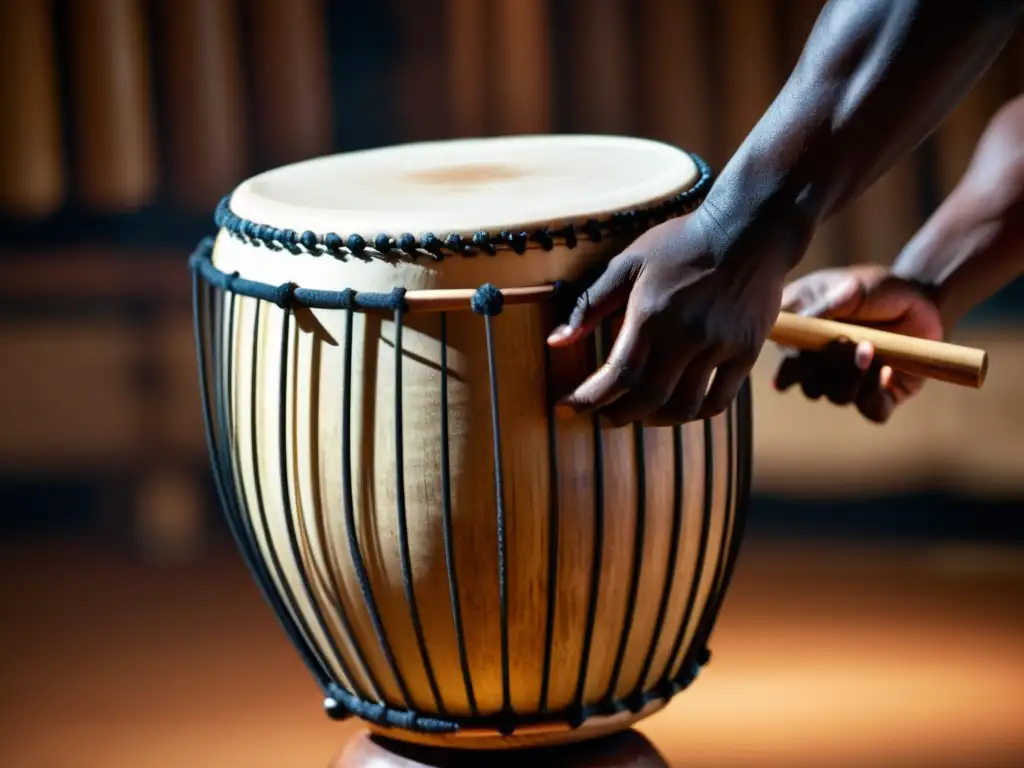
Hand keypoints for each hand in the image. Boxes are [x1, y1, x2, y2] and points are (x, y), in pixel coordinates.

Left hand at [546, 208, 793, 425]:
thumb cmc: (681, 244)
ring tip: (641, 415)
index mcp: (651, 315)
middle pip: (648, 398)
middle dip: (619, 415)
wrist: (749, 228)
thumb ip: (590, 304)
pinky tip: (680, 407)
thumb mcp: (627, 263)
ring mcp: (719, 346)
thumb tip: (555, 342)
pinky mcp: (747, 352)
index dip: (589, 400)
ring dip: (656, 420)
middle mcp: (686, 336)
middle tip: (604, 416)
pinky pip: (720, 401)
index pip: (617, 375)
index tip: (566, 408)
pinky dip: (696, 413)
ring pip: (685, 406)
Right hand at [774, 265, 943, 422]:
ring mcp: (848, 382)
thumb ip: (826, 305)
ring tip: (871, 350)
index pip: (785, 359)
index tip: (810, 347)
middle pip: (807, 385)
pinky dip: (876, 394)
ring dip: (853, 377)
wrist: (922, 301)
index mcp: (804, 338)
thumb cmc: (880, 289)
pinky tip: (887, 371)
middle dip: (824, 369)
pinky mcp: (878, 396)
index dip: (792, 361)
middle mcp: (821, 365)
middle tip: (845, 343)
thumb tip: (799, 323)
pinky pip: (872, 411)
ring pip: (837, 397)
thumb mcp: (853, 287)